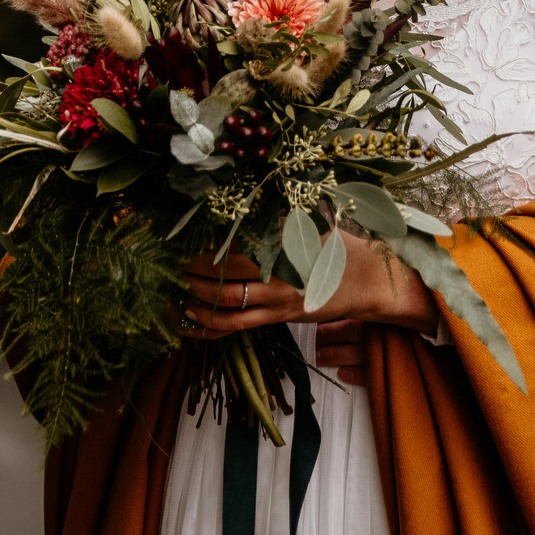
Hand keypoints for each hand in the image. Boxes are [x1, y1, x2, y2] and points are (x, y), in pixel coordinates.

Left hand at [181, 234, 439, 381]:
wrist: (368, 281)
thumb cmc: (337, 246)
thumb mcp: (308, 224)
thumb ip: (276, 218)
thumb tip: (239, 205)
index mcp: (284, 248)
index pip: (235, 248)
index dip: (204, 248)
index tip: (180, 241)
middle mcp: (278, 277)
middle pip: (225, 279)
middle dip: (192, 274)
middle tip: (167, 267)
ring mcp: (278, 302)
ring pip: (227, 308)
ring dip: (195, 304)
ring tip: (172, 296)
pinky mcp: (279, 319)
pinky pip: (238, 328)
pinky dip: (210, 328)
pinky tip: (189, 324)